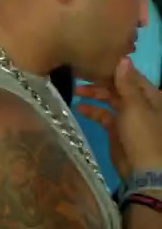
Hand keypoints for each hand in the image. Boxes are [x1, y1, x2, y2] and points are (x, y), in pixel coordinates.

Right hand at [75, 58, 161, 175]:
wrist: (142, 170)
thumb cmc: (143, 134)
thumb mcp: (135, 106)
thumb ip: (126, 83)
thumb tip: (123, 58)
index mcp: (151, 96)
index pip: (131, 76)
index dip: (114, 68)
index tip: (94, 60)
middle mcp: (141, 104)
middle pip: (118, 87)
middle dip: (100, 82)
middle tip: (79, 77)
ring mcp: (129, 117)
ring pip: (109, 100)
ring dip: (94, 95)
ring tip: (76, 91)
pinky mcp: (117, 129)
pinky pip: (103, 115)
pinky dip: (92, 111)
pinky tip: (79, 108)